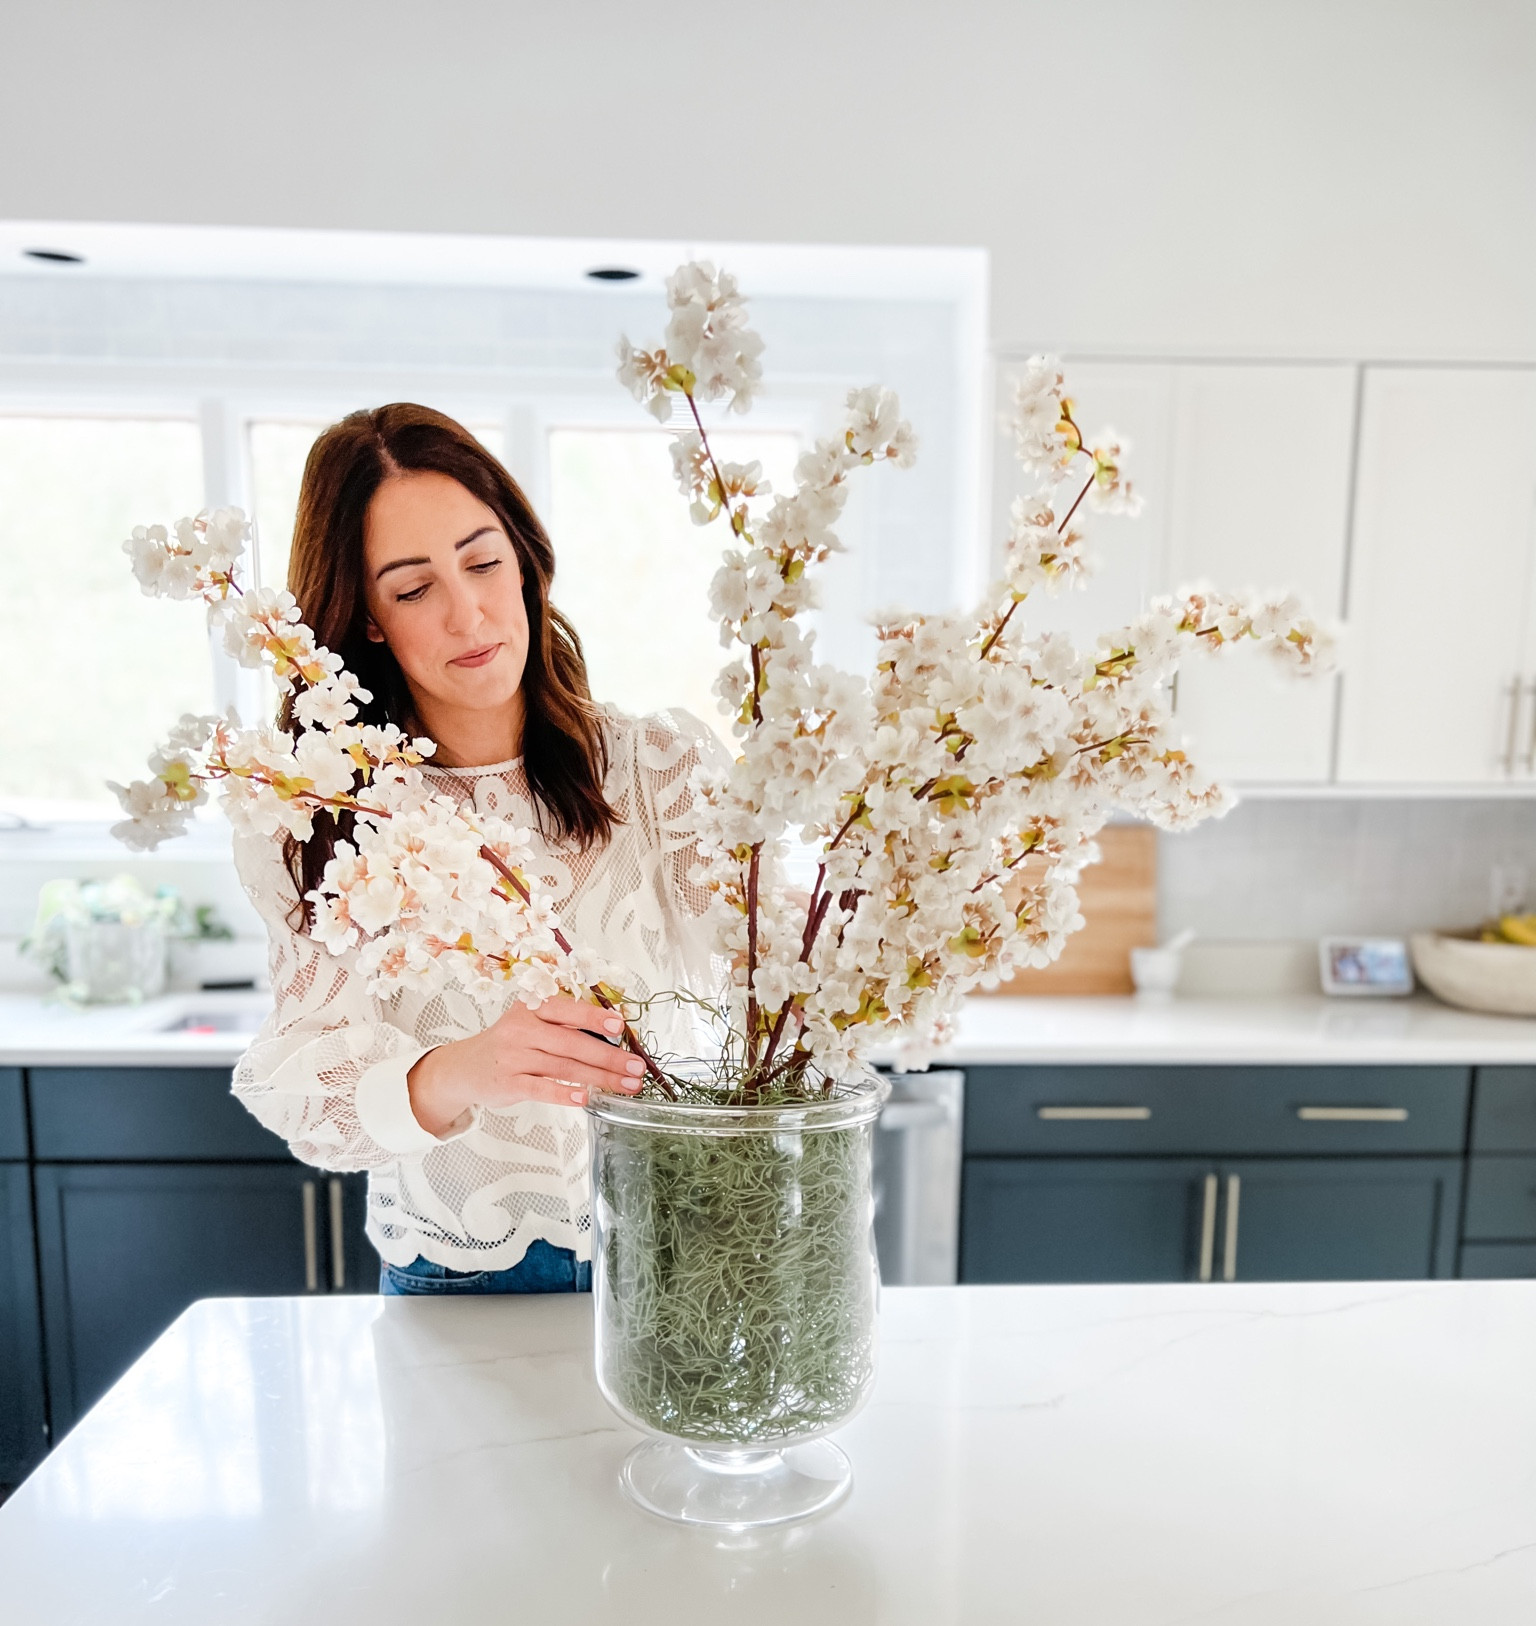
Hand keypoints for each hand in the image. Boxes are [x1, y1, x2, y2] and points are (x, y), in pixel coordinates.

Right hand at [406, 996, 645, 1136]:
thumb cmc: (509, 1044)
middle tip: (635, 1068)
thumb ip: (563, 1026)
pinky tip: (585, 1098)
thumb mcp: (529, 1024)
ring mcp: (514, 1057)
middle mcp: (522, 1029)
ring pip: (563, 1066)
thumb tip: (612, 1037)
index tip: (620, 1028)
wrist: (463, 1068)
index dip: (595, 1018)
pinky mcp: (508, 1083)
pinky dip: (564, 1093)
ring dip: (599, 1077)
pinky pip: (541, 1088)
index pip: (567, 1010)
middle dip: (608, 1056)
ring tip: (624, 1085)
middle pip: (572, 1041)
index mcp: (531, 1008)